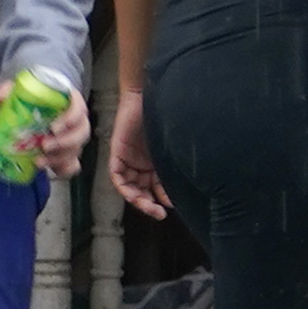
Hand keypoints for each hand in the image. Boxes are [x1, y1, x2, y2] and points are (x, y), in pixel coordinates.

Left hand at [23, 91, 93, 181]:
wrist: (39, 107)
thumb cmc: (35, 97)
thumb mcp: (21, 90)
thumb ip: (8, 91)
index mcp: (71, 102)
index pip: (79, 109)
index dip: (70, 119)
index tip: (54, 127)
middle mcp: (77, 121)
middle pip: (80, 133)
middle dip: (64, 142)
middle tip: (44, 145)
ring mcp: (74, 138)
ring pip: (75, 150)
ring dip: (58, 158)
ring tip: (38, 161)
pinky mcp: (69, 153)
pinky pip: (73, 165)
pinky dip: (64, 170)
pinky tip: (50, 170)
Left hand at [106, 91, 166, 220]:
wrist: (151, 94)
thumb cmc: (168, 115)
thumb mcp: (174, 144)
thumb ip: (178, 162)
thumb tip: (190, 185)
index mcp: (157, 161)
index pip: (157, 187)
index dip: (163, 198)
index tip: (171, 206)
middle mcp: (142, 162)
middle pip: (143, 189)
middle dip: (150, 204)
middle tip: (159, 213)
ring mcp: (129, 158)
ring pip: (130, 186)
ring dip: (138, 199)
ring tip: (149, 207)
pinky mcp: (118, 152)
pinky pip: (117, 175)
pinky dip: (124, 186)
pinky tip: (133, 194)